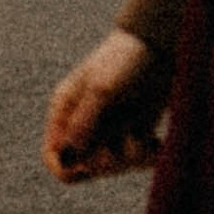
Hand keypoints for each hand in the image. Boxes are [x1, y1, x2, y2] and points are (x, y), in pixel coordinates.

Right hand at [43, 30, 171, 183]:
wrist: (161, 45)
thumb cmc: (125, 59)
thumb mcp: (102, 89)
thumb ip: (83, 124)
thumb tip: (69, 158)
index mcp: (65, 111)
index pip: (53, 156)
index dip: (66, 168)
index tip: (88, 167)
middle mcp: (84, 124)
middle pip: (84, 167)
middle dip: (104, 164)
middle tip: (125, 145)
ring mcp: (110, 129)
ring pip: (111, 167)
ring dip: (128, 160)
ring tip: (144, 142)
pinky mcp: (135, 131)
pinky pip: (134, 161)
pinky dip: (146, 158)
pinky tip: (156, 144)